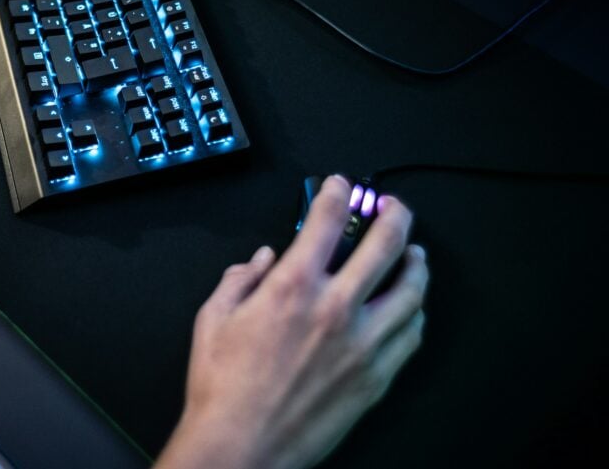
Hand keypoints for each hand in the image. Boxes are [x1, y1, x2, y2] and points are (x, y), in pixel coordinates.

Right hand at [155, 176, 428, 468]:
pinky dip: (416, 313)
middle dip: (393, 215)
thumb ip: (239, 279)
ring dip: (415, 263)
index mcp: (292, 288)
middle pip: (385, 245)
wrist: (242, 447)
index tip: (341, 186)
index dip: (337, 193)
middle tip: (393, 206)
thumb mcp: (212, 319)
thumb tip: (260, 260)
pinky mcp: (375, 378)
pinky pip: (411, 336)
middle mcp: (335, 309)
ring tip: (415, 253)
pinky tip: (411, 307)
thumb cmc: (223, 389)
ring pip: (410, 290)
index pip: (326, 220)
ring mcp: (362, 344)